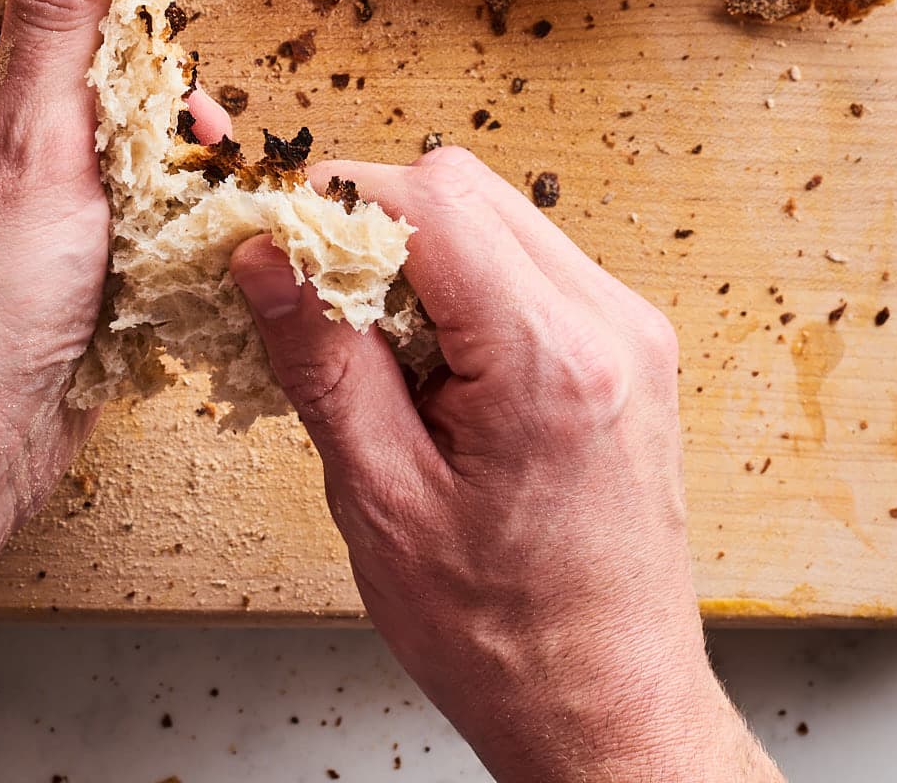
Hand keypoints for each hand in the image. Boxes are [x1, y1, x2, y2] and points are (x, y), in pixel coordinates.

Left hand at [0, 0, 126, 534]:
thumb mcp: (34, 129)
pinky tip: (156, 216)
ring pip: (80, 81)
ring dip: (139, 122)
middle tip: (164, 123)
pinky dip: (124, 176)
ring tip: (171, 178)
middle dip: (128, 56)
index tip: (137, 29)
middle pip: (56, 2)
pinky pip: (76, 151)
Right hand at [231, 148, 779, 782]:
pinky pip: (529, 265)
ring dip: (417, 256)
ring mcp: (630, 334)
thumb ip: (323, 360)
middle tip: (312, 302)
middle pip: (465, 188)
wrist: (608, 709)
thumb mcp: (380, 500)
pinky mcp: (628, 350)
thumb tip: (266, 256)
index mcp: (550, 360)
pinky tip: (427, 367)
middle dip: (371, 223)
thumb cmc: (503, 635)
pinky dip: (462, 287)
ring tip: (372, 351)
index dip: (333, 201)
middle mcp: (610, 327)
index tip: (271, 242)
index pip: (430, 199)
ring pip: (497, 217)